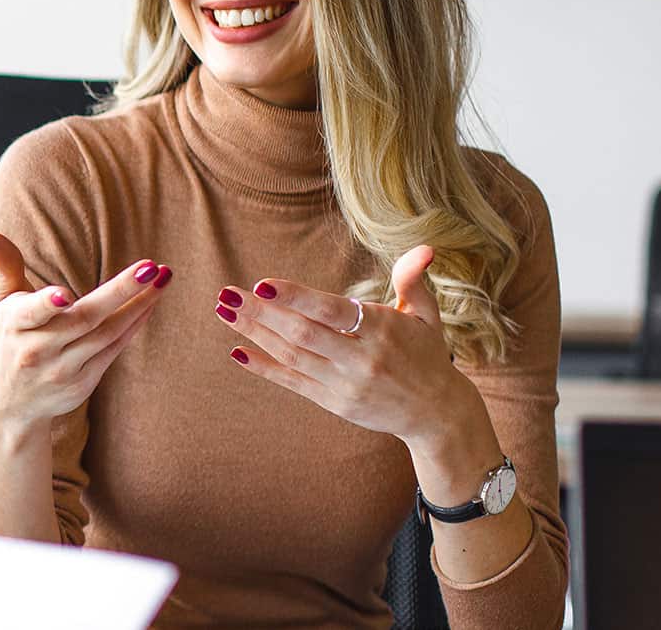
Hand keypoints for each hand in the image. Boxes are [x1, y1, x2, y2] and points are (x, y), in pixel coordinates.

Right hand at [0, 232, 169, 429]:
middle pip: (83, 319)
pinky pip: (113, 349)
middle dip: (118, 292)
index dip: (47, 304)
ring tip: (162, 277)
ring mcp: (62, 369)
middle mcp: (37, 350)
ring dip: (138, 305)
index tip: (65, 294)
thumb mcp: (0, 305)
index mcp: (14, 325)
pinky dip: (133, 325)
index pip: (30, 313)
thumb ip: (5, 268)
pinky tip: (150, 302)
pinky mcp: (82, 383)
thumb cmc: (9, 339)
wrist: (10, 403)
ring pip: (106, 334)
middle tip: (150, 267)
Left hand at [215, 245, 475, 443]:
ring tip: (224, 311)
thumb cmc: (427, 354)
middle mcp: (361, 359)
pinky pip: (292, 382)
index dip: (296, 297)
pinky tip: (238, 350)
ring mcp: (345, 384)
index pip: (331, 311)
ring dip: (255, 333)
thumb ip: (414, 280)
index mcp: (382, 330)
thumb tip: (425, 248)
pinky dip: (264, 367)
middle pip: (303, 334)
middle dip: (262, 313)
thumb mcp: (427, 315)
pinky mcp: (334, 403)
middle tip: (227, 294)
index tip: (263, 284)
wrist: (436, 413)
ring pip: (292, 356)